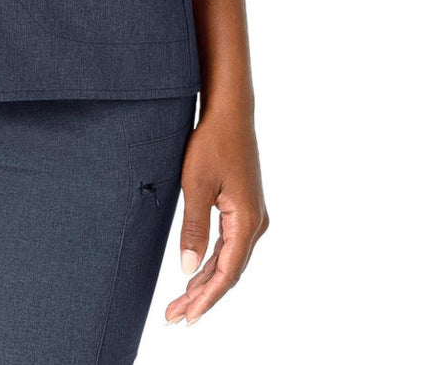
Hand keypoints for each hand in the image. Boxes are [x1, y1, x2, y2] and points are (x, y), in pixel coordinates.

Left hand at [165, 105, 269, 325]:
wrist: (229, 113)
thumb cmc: (212, 143)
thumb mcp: (196, 185)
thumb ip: (193, 229)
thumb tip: (186, 270)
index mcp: (246, 221)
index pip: (226, 273)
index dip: (206, 299)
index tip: (185, 318)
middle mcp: (255, 223)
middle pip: (229, 272)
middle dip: (202, 296)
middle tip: (175, 317)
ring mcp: (252, 216)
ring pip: (229, 260)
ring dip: (206, 281)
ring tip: (181, 302)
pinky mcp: (244, 207)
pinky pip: (230, 245)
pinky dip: (213, 262)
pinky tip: (196, 273)